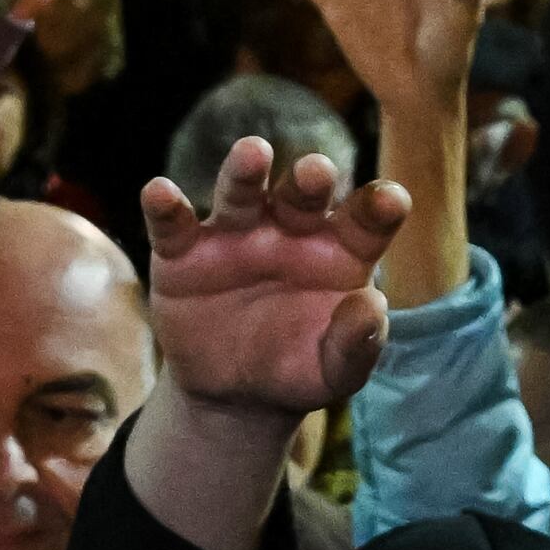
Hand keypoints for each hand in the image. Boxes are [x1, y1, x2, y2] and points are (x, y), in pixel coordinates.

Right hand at [142, 136, 404, 419]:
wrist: (234, 395)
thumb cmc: (299, 370)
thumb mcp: (335, 371)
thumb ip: (357, 343)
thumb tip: (372, 306)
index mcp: (341, 249)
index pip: (366, 218)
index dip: (379, 206)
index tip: (391, 202)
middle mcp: (291, 229)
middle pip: (303, 194)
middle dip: (309, 179)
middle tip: (315, 171)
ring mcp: (236, 234)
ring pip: (240, 193)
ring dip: (244, 171)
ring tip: (251, 153)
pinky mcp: (183, 252)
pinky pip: (174, 224)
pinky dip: (165, 207)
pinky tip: (159, 192)